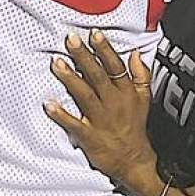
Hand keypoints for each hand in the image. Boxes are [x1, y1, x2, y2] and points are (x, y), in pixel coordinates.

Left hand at [46, 31, 156, 193]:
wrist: (134, 161)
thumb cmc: (135, 128)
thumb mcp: (144, 99)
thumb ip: (141, 75)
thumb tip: (135, 54)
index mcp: (126, 93)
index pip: (115, 66)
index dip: (104, 49)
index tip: (94, 34)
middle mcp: (113, 103)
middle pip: (97, 76)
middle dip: (84, 57)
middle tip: (71, 40)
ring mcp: (100, 120)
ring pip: (84, 95)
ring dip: (70, 79)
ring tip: (57, 63)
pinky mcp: (89, 136)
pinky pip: (74, 123)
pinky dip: (61, 115)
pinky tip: (49, 104)